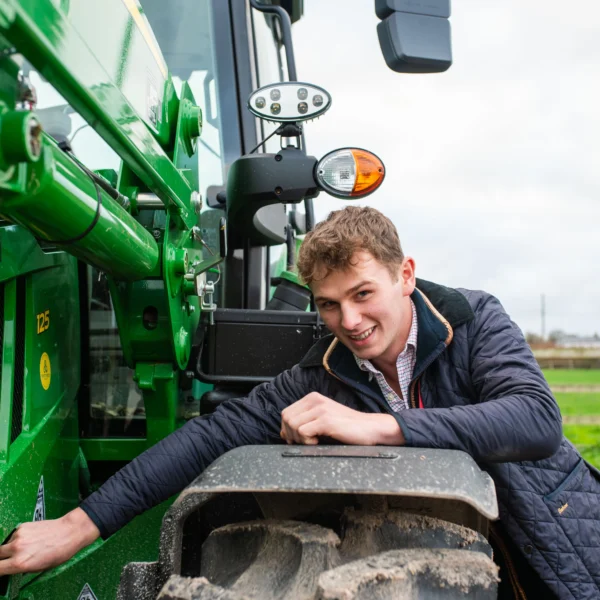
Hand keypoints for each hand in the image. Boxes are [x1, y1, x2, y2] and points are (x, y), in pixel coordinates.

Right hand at [0, 508, 99, 575]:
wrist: (69, 531)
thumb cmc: (59, 551)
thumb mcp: (39, 568)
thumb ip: (22, 568)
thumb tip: (12, 569)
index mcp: (20, 563)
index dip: (0, 569)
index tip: (2, 569)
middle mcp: (17, 548)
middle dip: (2, 558)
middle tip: (9, 559)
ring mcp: (19, 535)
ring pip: (5, 544)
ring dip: (10, 548)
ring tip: (25, 547)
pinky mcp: (23, 526)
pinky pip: (14, 535)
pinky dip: (18, 538)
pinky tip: (30, 539)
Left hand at [280, 392, 404, 445]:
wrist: (370, 428)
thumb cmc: (347, 427)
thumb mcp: (322, 420)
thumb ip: (304, 422)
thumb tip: (284, 432)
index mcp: (312, 398)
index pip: (286, 413)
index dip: (287, 429)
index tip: (298, 439)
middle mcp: (314, 400)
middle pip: (286, 418)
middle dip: (291, 435)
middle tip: (306, 442)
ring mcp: (320, 409)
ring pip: (292, 425)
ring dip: (299, 439)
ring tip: (314, 441)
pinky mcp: (326, 420)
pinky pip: (303, 431)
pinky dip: (307, 441)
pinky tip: (319, 442)